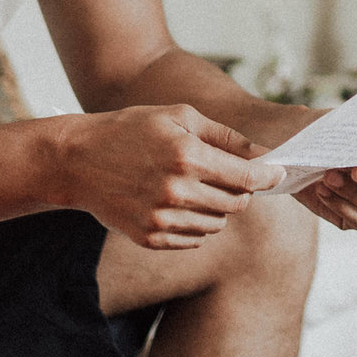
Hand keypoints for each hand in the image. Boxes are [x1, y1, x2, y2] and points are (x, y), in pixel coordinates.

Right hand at [48, 105, 281, 249]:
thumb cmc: (131, 130)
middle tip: (226, 176)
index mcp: (187, 156)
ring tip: (194, 187)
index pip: (246, 178)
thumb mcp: (178, 116)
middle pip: (236, 204)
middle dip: (239, 190)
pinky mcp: (149, 238)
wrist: (78, 160)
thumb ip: (224, 136)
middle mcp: (176, 191)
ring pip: (217, 225)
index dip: (268, 177)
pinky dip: (195, 225)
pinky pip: (194, 240)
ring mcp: (161, 219)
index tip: (278, 175)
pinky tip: (178, 204)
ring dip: (216, 209)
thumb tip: (262, 154)